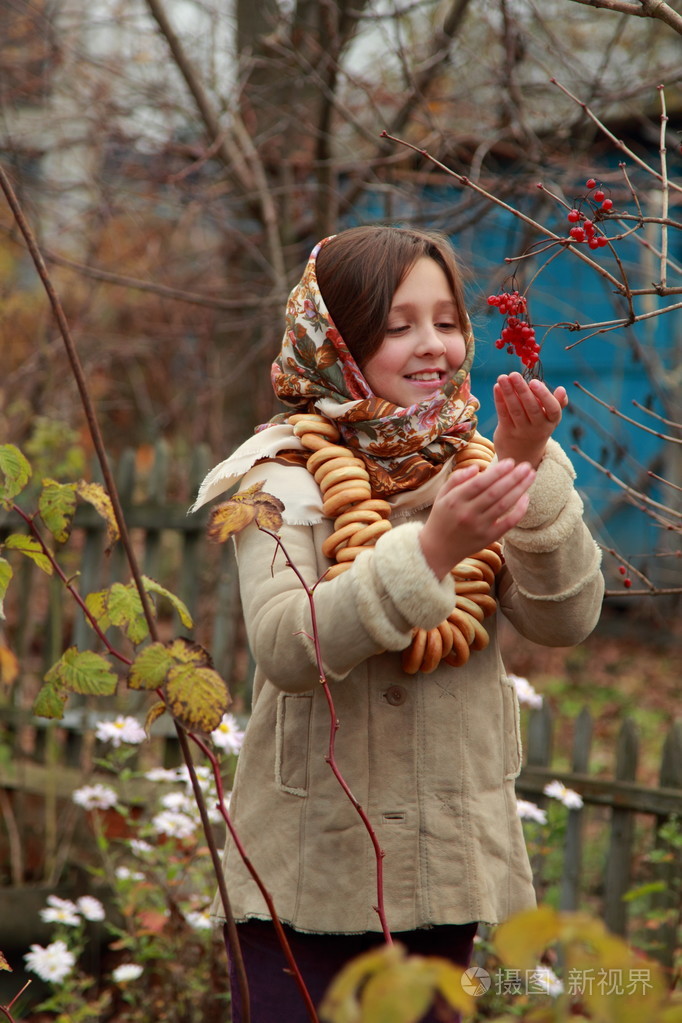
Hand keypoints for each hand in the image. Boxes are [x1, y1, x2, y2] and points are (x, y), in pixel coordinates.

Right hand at [419, 458, 535, 579]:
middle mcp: (467, 513)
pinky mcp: (488, 538)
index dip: (497, 472)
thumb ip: (457, 479)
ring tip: (531, 476)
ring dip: (520, 489)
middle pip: (495, 492)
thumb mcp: (442, 496)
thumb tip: (477, 467)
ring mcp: (479, 527)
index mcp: (455, 500)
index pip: (480, 483)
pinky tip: (526, 498)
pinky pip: (508, 523)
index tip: (510, 462)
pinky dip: (519, 511)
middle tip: (527, 466)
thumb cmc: (442, 518)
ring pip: (503, 505)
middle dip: (513, 477)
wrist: (437, 549)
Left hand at [493, 372, 567, 467]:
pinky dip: (499, 400)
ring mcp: (521, 432)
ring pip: (515, 410)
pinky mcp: (506, 433)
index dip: (544, 395)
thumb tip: (562, 389)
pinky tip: (496, 387)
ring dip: (508, 392)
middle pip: (531, 408)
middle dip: (522, 390)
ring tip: (502, 377)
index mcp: (551, 422)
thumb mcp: (550, 419)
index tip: (535, 381)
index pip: (552, 409)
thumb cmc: (537, 427)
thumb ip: (556, 403)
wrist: (521, 455)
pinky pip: (503, 414)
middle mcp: (538, 428)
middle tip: (514, 374)